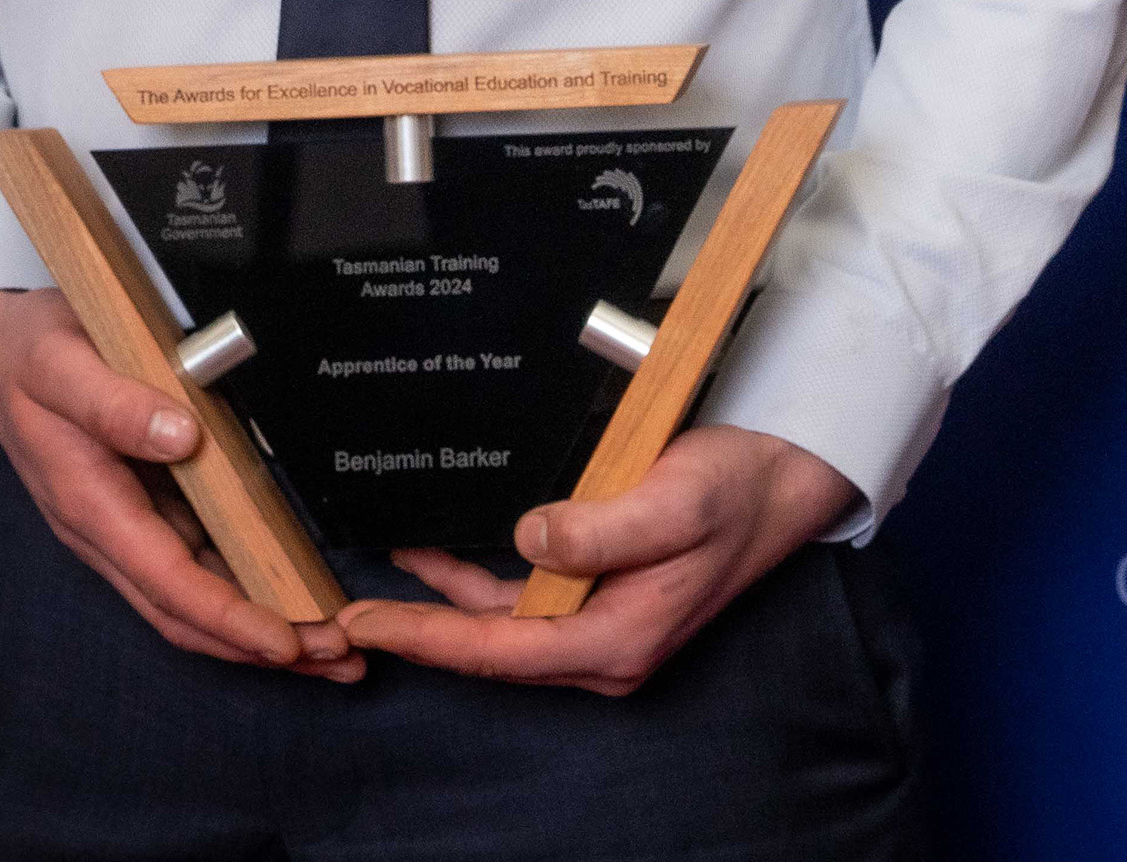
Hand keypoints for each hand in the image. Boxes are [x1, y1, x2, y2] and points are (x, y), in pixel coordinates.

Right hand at [0, 288, 360, 678]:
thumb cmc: (28, 353)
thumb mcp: (59, 362)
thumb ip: (112, 401)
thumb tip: (180, 437)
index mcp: (89, 505)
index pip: (166, 582)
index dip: (226, 617)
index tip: (285, 641)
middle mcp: (108, 533)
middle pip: (185, 614)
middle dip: (258, 645)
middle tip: (339, 658)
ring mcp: (126, 528)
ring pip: (195, 599)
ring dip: (260, 629)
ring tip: (334, 646)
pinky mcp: (144, 512)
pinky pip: (197, 565)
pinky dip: (246, 589)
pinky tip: (294, 593)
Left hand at [337, 426, 858, 695]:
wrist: (785, 476)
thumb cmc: (735, 487)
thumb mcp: (674, 500)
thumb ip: (601, 528)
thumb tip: (527, 538)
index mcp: (617, 638)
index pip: (499, 650)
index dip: (424, 638)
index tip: (360, 625)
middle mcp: (604, 646)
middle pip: (490, 648)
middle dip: (418, 632)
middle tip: (341, 613)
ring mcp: (603, 625)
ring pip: (502, 624)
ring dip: (441, 602)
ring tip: (378, 568)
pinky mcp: (603, 598)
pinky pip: (524, 600)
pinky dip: (475, 582)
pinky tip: (437, 551)